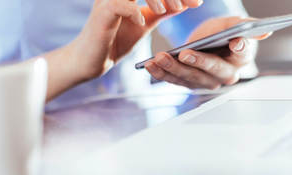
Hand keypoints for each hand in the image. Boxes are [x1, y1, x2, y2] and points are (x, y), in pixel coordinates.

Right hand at [72, 0, 202, 78]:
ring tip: (164, 11)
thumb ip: (165, 10)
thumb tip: (187, 2)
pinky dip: (134, 12)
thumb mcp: (147, 22)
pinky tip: (141, 21)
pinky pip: (119, 5)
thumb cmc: (118, 39)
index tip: (197, 2)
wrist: (94, 60)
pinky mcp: (101, 13)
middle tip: (184, 5)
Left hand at [144, 17, 271, 88]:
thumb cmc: (225, 32)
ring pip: (190, 78)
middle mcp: (226, 75)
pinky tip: (149, 64)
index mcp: (241, 59)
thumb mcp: (234, 24)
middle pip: (212, 71)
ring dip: (173, 69)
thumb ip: (246, 27)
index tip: (236, 43)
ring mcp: (207, 81)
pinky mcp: (189, 82)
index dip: (239, 49)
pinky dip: (161, 73)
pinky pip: (174, 79)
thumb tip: (265, 31)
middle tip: (184, 53)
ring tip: (159, 58)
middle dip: (197, 63)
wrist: (210, 40)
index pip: (242, 54)